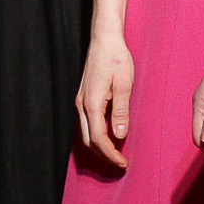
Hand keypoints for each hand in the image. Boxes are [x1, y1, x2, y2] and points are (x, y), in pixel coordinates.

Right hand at [72, 32, 135, 167]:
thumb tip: (120, 136)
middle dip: (104, 155)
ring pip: (86, 133)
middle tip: (121, 163)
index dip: (110, 154)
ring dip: (99, 146)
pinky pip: (87, 124)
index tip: (123, 163)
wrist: (104, 40)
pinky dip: (96, 135)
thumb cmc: (116, 59)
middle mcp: (81, 105)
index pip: (99, 138)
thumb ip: (120, 111)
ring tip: (116, 153)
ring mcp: (80, 101)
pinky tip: (109, 137)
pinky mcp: (83, 98)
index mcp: (92, 103)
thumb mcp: (124, 85)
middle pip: (88, 140)